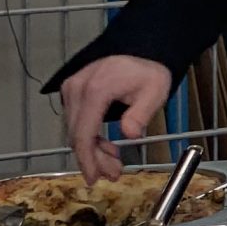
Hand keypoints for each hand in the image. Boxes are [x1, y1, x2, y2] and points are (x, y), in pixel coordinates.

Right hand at [60, 55, 173, 184]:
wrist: (141, 47)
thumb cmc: (149, 70)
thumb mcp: (154, 91)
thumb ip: (141, 114)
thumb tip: (129, 135)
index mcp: (95, 90)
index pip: (83, 133)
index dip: (87, 160)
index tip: (94, 178)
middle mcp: (77, 89)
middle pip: (77, 135)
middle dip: (93, 159)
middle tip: (113, 174)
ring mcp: (72, 89)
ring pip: (75, 130)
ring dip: (93, 150)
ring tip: (114, 163)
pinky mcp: (73, 91)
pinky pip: (77, 121)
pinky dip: (90, 136)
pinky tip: (106, 147)